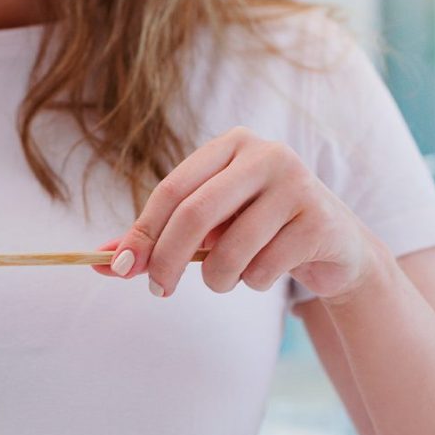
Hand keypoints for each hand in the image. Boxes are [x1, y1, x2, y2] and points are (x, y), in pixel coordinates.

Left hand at [95, 126, 384, 301]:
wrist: (333, 246)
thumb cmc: (256, 230)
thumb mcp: (206, 227)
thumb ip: (156, 238)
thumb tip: (100, 261)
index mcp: (230, 145)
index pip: (172, 190)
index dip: (142, 232)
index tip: (121, 266)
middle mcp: (266, 155)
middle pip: (195, 215)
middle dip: (167, 261)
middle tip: (158, 289)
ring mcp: (297, 185)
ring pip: (229, 251)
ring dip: (217, 280)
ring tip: (228, 277)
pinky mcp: (319, 222)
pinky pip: (261, 270)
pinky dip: (253, 282)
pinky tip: (270, 269)